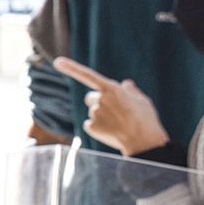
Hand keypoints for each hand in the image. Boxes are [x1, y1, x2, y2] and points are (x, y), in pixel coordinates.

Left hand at [53, 57, 169, 156]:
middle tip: (115, 112)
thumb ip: (131, 91)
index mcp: (112, 89)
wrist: (143, 142)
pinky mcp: (92, 127)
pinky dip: (98, 127)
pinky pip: (90, 124)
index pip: (87, 75)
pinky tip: (111, 131)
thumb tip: (126, 84)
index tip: (57, 62)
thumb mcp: (142, 100)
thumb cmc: (146, 119)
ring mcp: (95, 113)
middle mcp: (100, 99)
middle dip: (99, 102)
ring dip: (101, 115)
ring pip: (92, 112)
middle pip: (91, 97)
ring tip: (117, 123)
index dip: (71, 68)